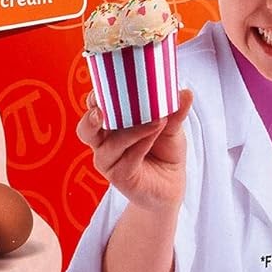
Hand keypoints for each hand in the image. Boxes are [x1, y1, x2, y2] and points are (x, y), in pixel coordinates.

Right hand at [77, 88, 192, 213]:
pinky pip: (127, 158)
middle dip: (92, 118)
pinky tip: (156, 133)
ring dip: (132, 130)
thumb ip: (173, 112)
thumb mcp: (171, 128)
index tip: (106, 85)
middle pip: (86, 129)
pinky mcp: (118, 177)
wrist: (172, 185)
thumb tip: (186, 92)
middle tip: (102, 110)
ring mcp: (108, 161)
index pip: (94, 106)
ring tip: (156, 121)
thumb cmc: (165, 152)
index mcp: (109, 124)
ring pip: (110, 144)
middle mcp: (103, 142)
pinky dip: (142, 143)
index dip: (95, 97)